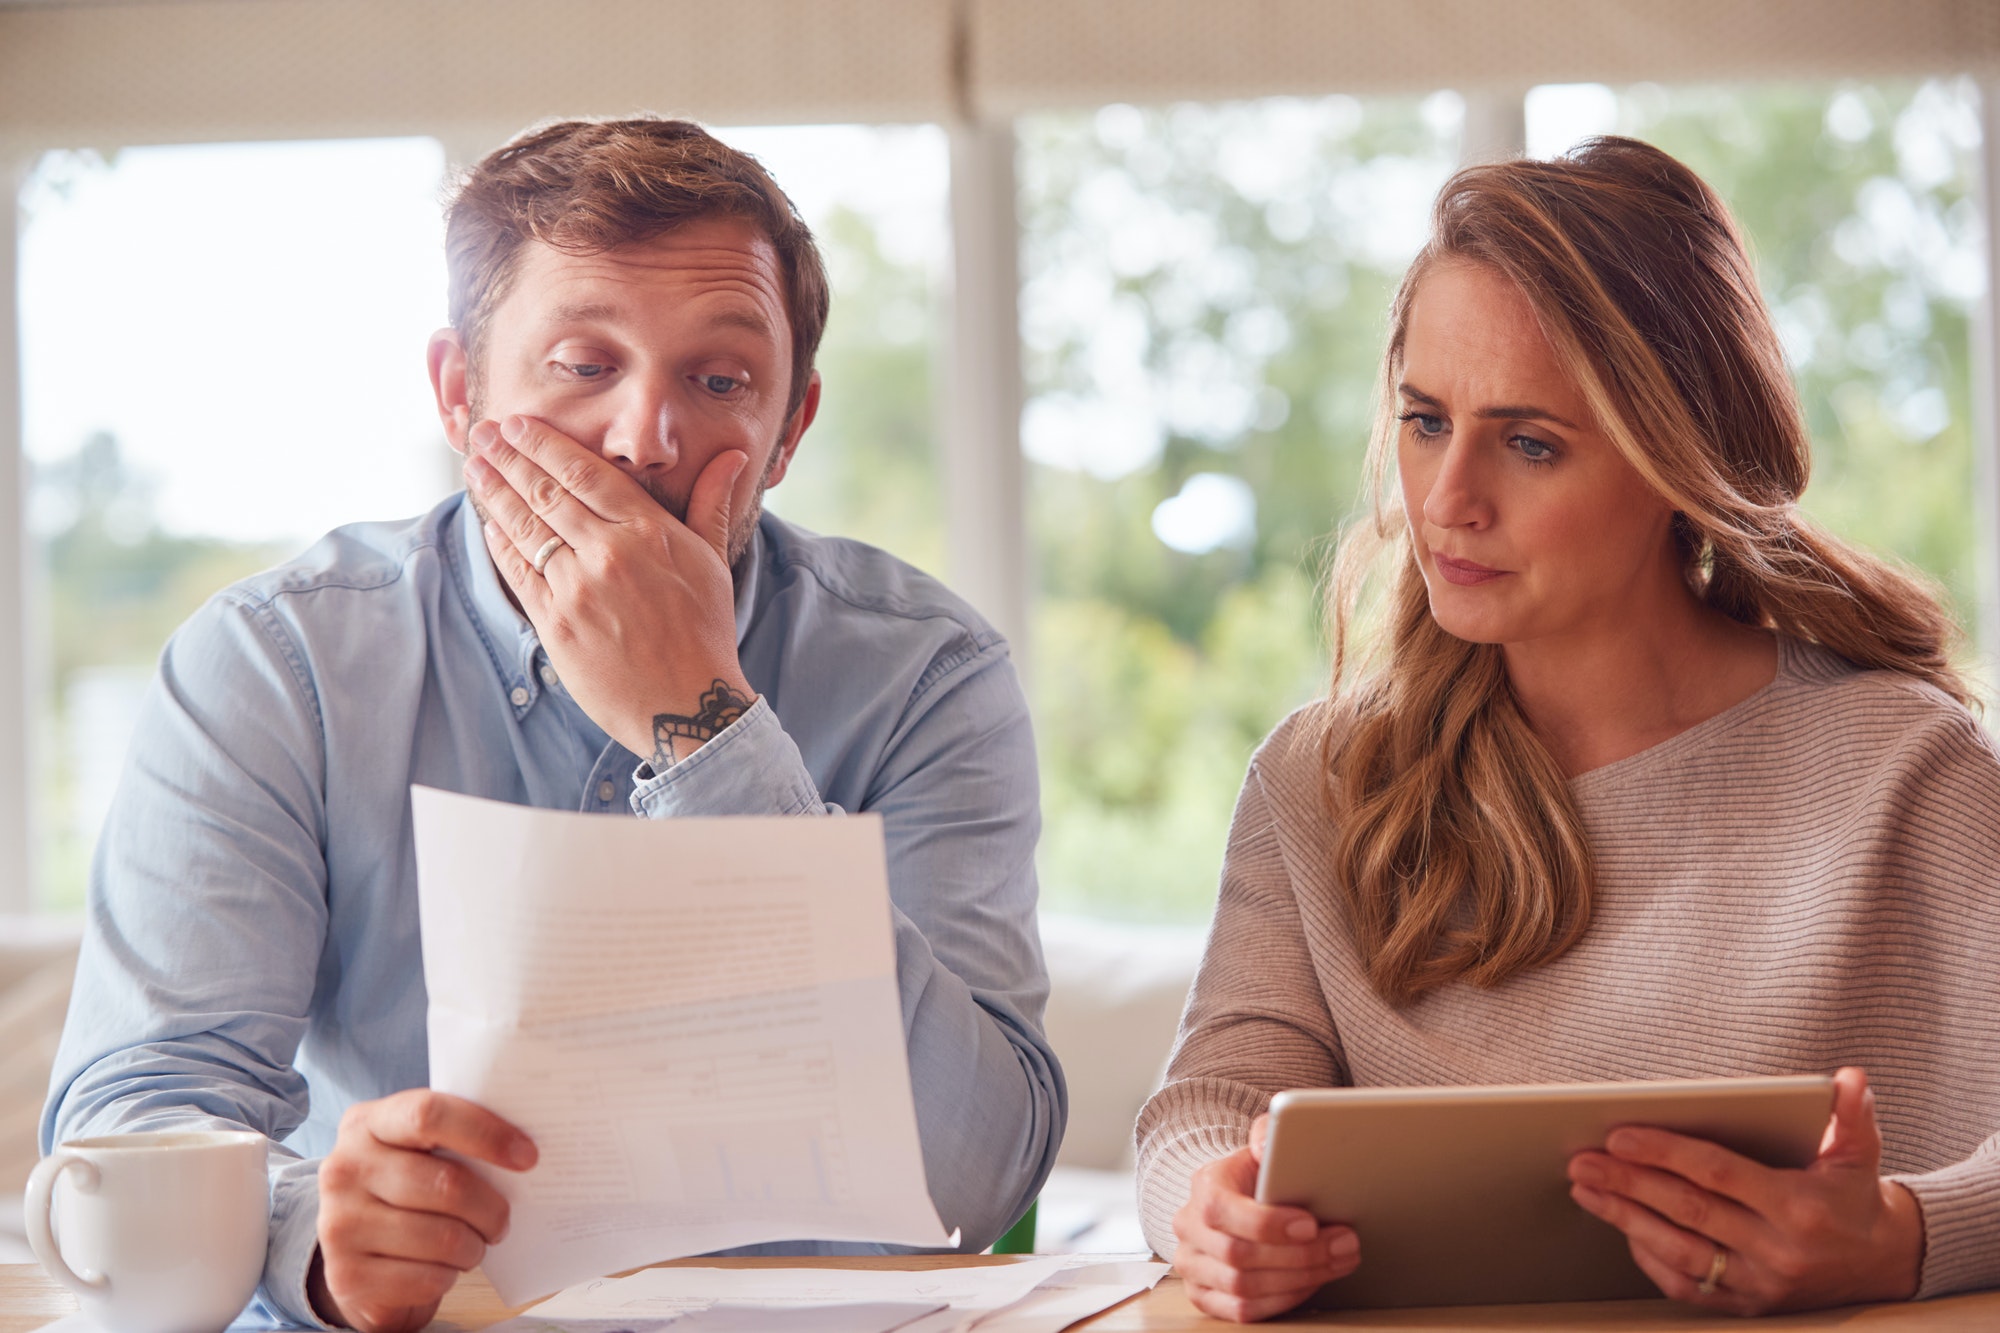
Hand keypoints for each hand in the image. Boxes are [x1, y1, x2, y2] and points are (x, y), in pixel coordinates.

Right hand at [312, 1090, 537, 1331]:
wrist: (355, 1256)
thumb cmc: (406, 1194)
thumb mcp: (417, 1153)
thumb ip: (454, 1140)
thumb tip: (524, 1150)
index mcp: (367, 1124)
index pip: (428, 1114)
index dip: (485, 1133)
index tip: (527, 1157)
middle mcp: (344, 1169)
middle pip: (446, 1183)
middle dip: (491, 1208)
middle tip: (502, 1220)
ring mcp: (339, 1224)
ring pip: (442, 1237)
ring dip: (473, 1246)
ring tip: (473, 1244)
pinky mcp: (347, 1276)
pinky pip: (425, 1278)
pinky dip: (448, 1276)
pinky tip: (443, 1268)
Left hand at [463, 414, 755, 762]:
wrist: (688, 704)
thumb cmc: (705, 631)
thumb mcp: (712, 561)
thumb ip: (709, 502)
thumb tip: (731, 455)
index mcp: (648, 531)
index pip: (585, 472)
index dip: (545, 444)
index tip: (518, 424)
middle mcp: (609, 553)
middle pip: (546, 492)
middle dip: (508, 458)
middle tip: (481, 433)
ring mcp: (578, 589)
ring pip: (526, 528)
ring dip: (495, 493)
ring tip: (474, 467)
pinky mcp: (556, 623)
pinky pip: (519, 573)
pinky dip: (501, 544)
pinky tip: (489, 523)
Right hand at [1171, 1113, 1359, 1321]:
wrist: (1240, 1200)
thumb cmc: (1258, 1176)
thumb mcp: (1264, 1146)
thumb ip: (1268, 1134)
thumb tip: (1268, 1147)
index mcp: (1203, 1186)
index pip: (1221, 1210)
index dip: (1268, 1224)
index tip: (1311, 1224)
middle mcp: (1188, 1228)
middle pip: (1238, 1255)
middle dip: (1299, 1255)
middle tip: (1343, 1245)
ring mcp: (1192, 1266)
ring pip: (1242, 1287)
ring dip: (1298, 1280)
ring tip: (1336, 1262)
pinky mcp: (1203, 1295)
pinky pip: (1242, 1311)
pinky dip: (1282, 1301)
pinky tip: (1310, 1282)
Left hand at [1567, 1067, 1924, 1313]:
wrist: (1883, 1265)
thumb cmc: (1854, 1199)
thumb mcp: (1859, 1153)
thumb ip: (1852, 1114)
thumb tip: (1850, 1078)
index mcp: (1799, 1207)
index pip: (1718, 1173)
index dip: (1665, 1153)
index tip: (1618, 1135)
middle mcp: (1777, 1251)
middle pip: (1688, 1212)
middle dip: (1629, 1184)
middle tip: (1583, 1161)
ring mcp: (1760, 1284)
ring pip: (1679, 1252)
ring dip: (1625, 1219)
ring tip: (1586, 1190)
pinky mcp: (1748, 1307)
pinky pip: (1687, 1288)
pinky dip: (1650, 1258)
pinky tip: (1622, 1228)